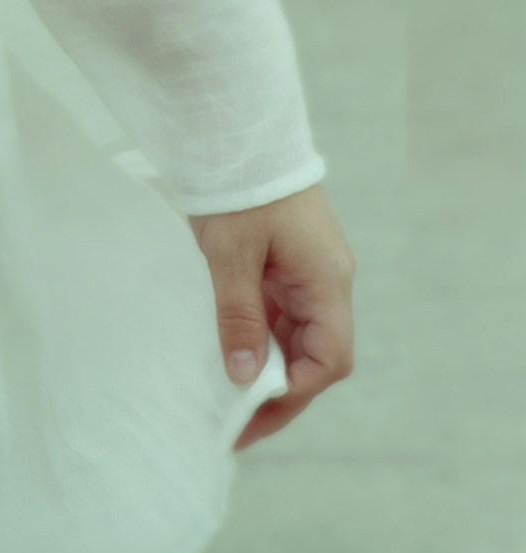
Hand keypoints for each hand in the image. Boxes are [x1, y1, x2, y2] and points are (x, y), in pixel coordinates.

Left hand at [189, 182, 356, 449]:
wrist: (238, 131)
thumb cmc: (240, 188)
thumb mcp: (232, 254)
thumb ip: (239, 315)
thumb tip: (243, 378)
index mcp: (326, 282)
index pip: (327, 359)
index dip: (294, 392)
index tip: (252, 414)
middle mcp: (325, 282)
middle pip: (314, 354)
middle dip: (279, 390)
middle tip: (235, 421)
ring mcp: (306, 272)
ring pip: (295, 336)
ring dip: (266, 365)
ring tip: (226, 397)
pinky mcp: (285, 262)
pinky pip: (278, 312)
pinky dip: (257, 336)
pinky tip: (228, 352)